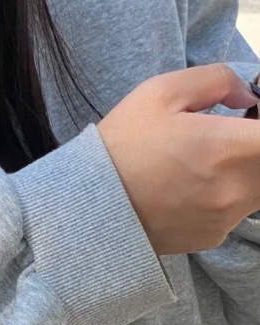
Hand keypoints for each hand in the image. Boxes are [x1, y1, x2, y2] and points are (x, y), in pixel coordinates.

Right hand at [97, 63, 259, 252]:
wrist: (88, 210)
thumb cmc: (121, 146)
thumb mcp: (162, 91)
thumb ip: (217, 80)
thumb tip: (246, 94)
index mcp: (228, 148)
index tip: (250, 114)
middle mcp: (234, 189)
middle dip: (256, 146)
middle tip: (233, 134)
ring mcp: (224, 218)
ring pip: (258, 187)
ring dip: (246, 171)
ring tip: (209, 161)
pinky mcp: (210, 238)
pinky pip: (235, 211)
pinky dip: (226, 195)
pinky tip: (193, 187)